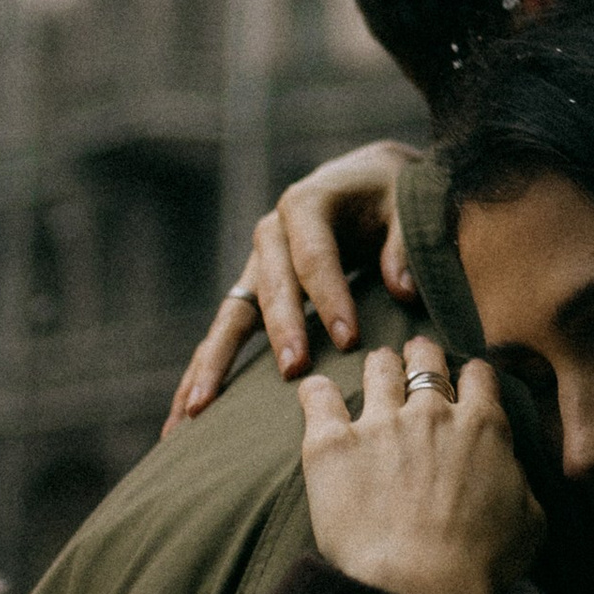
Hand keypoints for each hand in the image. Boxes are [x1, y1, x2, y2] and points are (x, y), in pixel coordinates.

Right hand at [165, 141, 418, 426]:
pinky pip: (227, 335)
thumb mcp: (406, 202)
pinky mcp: (253, 293)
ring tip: (198, 410)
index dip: (331, 298)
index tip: (350, 340)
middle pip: (272, 288)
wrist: (364, 181)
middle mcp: (272, 235)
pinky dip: (206, 372)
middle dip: (283, 331)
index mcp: (306, 204)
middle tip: (294, 371)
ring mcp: (257, 267)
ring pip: (232, 318)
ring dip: (215, 364)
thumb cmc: (390, 194)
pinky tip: (187, 412)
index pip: (315, 256)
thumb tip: (402, 290)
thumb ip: (404, 243)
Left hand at [297, 342, 545, 593]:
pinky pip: (317, 398)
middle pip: (425, 358)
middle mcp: (431, 412)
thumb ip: (520, 482)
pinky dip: (315, 393)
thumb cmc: (480, 563)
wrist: (420, 586)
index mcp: (483, 426)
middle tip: (415, 365)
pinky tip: (314, 393)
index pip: (478, 374)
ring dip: (378, 367)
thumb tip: (510, 470)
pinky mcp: (332, 445)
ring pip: (378, 368)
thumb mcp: (529, 521)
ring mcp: (379, 424)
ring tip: (374, 373)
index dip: (471, 377)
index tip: (463, 386)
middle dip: (421, 356)